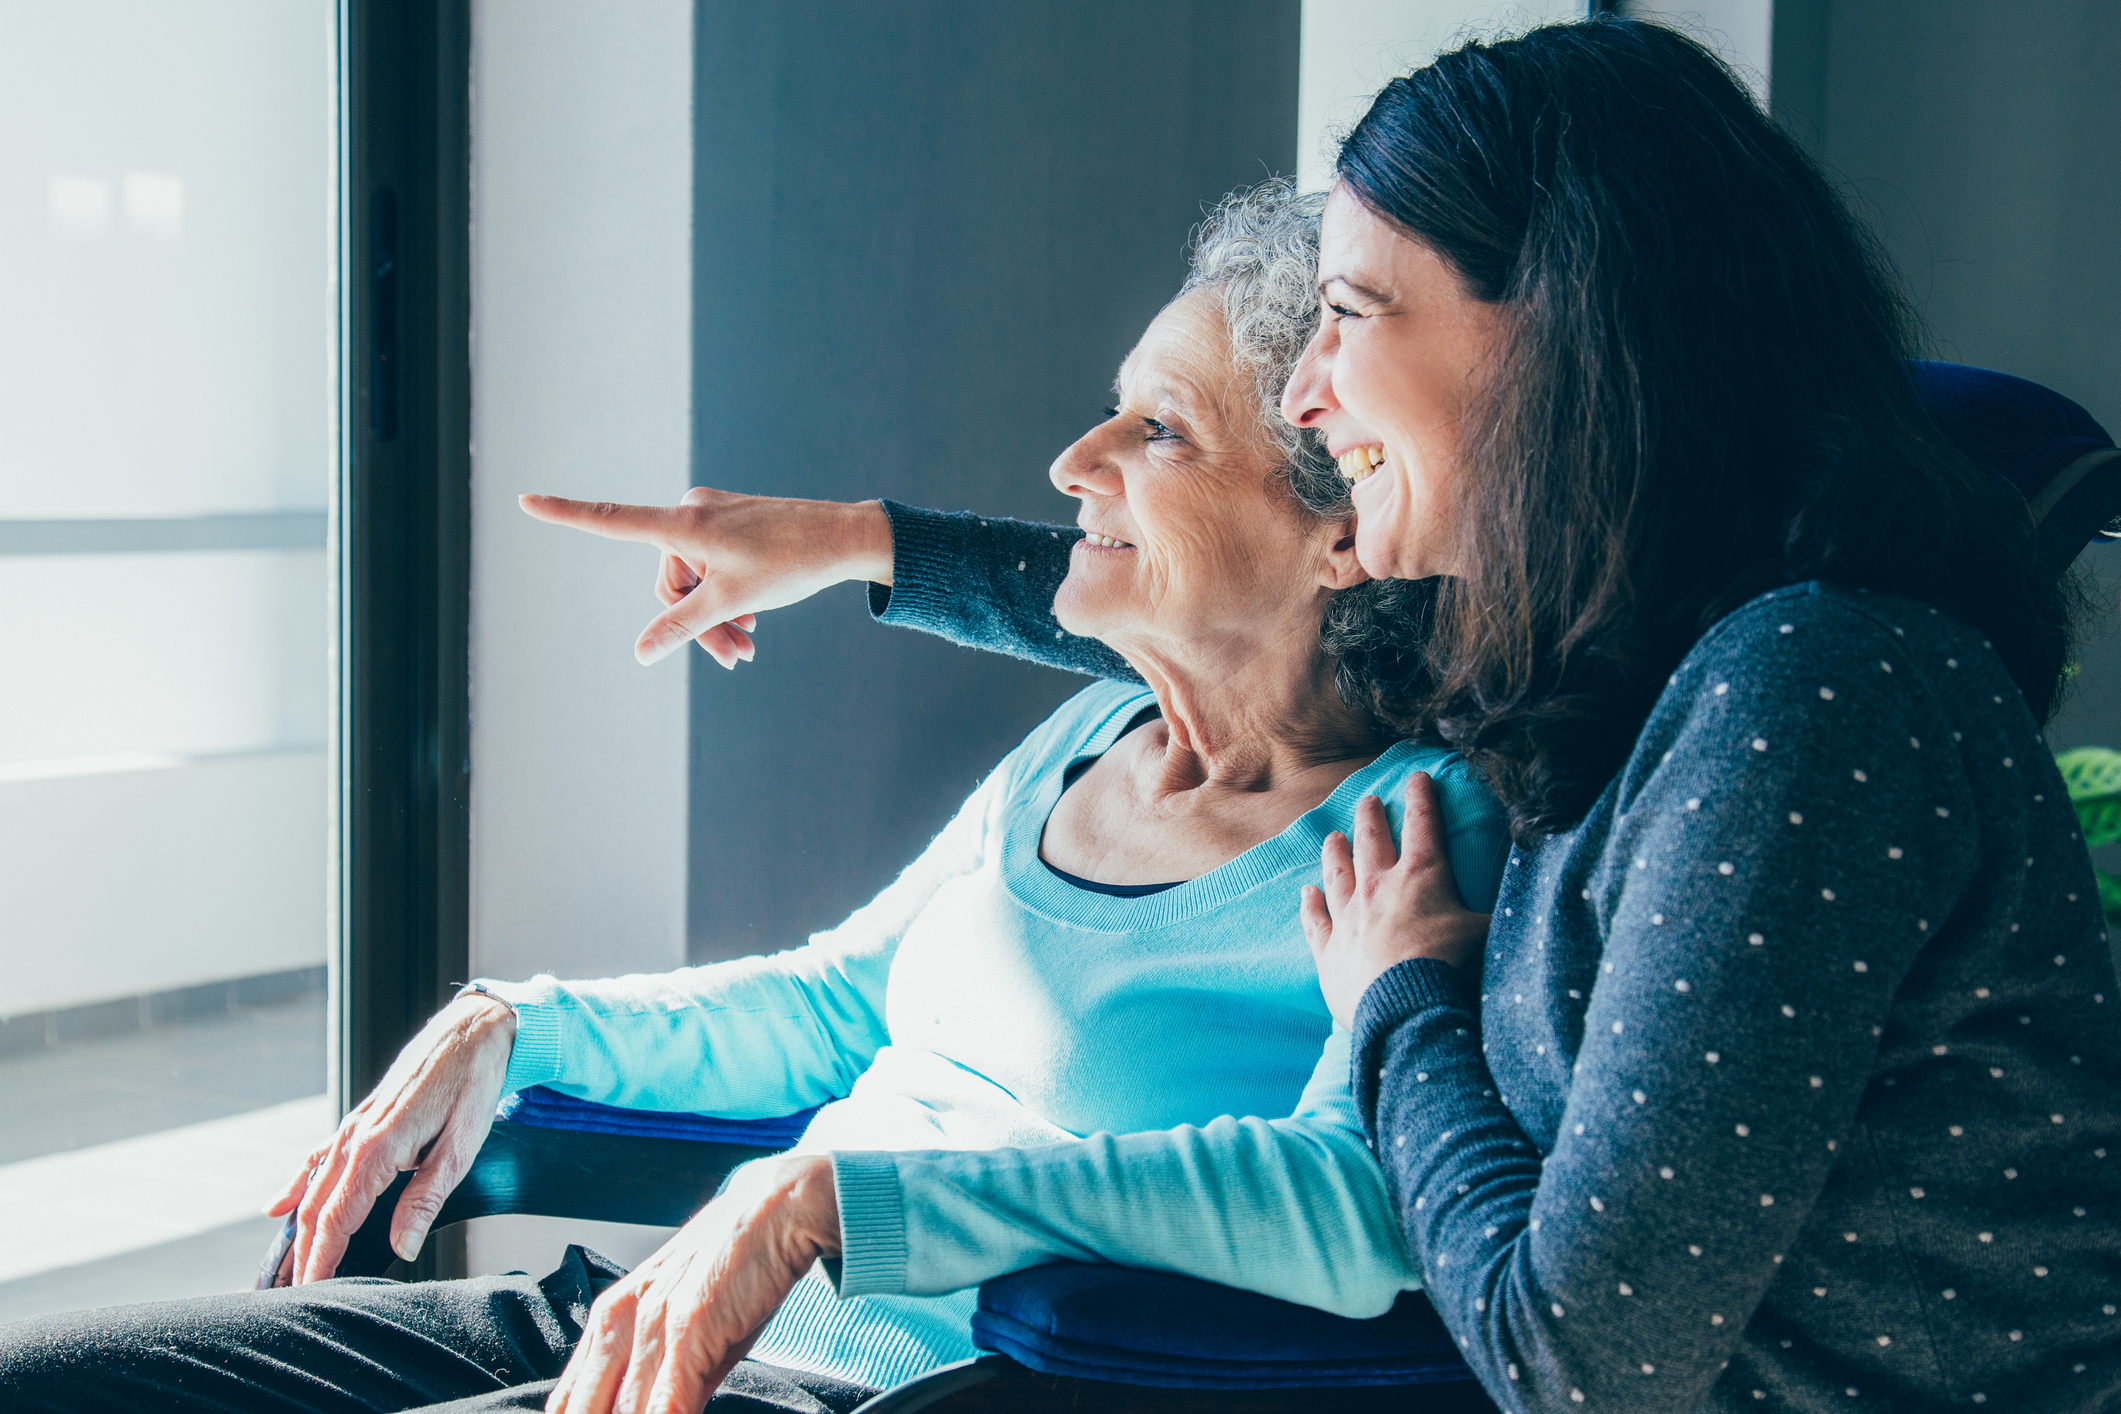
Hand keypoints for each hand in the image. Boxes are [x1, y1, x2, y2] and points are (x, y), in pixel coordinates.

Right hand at [263, 994, 515, 1282]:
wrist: (471, 1033)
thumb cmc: (471, 1087)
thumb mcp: (460, 1150)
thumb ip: (425, 1201)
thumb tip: (402, 1248)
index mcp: (378, 1148)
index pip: (338, 1219)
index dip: (322, 1260)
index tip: (311, 1294)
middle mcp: (355, 1137)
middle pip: (317, 1209)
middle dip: (303, 1255)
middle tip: (292, 1296)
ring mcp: (352, 1126)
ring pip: (314, 1188)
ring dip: (298, 1230)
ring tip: (286, 1269)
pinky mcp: (359, 1119)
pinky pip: (318, 1159)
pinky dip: (296, 1186)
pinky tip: (278, 1208)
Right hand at [519, 488, 894, 668]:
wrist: (844, 539)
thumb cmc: (791, 564)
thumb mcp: (732, 602)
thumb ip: (682, 627)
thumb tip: (641, 653)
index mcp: (685, 524)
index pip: (613, 520)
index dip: (566, 514)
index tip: (524, 500)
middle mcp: (691, 512)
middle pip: (669, 580)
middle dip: (696, 621)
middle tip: (737, 658)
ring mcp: (711, 516)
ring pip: (693, 580)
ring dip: (716, 617)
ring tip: (749, 647)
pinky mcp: (730, 523)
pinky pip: (711, 566)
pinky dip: (726, 597)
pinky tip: (752, 623)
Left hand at [548, 1154, 839, 1413]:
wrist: (776, 1207)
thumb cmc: (738, 1262)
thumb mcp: (691, 1321)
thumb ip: (670, 1374)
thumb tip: (667, 1413)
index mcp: (612, 1319)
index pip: (569, 1398)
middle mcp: (620, 1321)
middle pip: (584, 1408)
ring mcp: (651, 1325)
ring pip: (623, 1413)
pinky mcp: (687, 1329)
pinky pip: (667, 1406)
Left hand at [1301, 771, 1490, 1029]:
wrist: (1406, 1007)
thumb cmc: (1451, 967)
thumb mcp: (1486, 935)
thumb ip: (1494, 915)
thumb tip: (1523, 903)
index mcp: (1421, 876)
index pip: (1423, 825)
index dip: (1422, 798)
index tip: (1418, 777)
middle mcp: (1379, 888)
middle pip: (1371, 841)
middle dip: (1371, 816)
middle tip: (1368, 800)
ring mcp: (1349, 917)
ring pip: (1337, 874)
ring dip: (1335, 853)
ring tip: (1332, 836)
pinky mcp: (1329, 950)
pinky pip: (1316, 920)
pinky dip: (1311, 905)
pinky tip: (1307, 893)